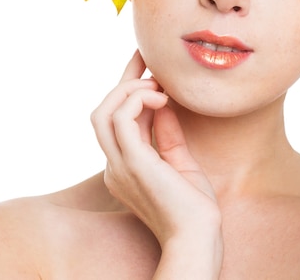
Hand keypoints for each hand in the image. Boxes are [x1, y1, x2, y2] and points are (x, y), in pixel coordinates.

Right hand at [91, 50, 222, 275]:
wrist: (198, 240)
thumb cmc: (193, 209)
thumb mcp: (180, 162)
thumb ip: (167, 133)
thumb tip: (164, 103)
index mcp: (121, 166)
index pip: (115, 120)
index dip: (126, 90)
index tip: (143, 64)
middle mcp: (113, 165)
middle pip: (101, 112)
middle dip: (123, 81)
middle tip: (146, 58)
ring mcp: (118, 165)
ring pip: (103, 112)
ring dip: (129, 90)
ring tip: (158, 86)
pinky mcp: (132, 163)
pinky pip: (121, 120)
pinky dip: (137, 101)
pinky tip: (161, 98)